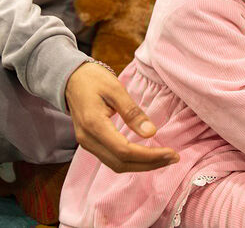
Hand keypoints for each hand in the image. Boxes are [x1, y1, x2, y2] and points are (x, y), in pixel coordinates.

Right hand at [65, 62, 179, 171]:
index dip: (149, 156)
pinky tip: (148, 156)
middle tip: (173, 158)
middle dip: (149, 164)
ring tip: (165, 159)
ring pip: (116, 165)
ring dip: (142, 166)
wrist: (70, 78)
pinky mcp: (91, 144)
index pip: (124, 151)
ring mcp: (87, 144)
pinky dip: (132, 161)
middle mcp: (88, 140)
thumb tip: (151, 133)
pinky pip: (112, 159)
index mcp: (94, 125)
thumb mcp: (115, 89)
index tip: (171, 153)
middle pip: (121, 163)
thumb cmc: (93, 80)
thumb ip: (132, 112)